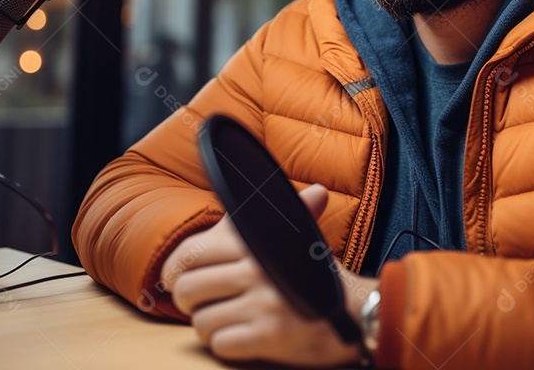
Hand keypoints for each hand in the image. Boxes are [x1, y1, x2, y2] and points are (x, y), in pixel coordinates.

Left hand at [160, 184, 377, 365]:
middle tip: (206, 302)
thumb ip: (276, 212)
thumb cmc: (318, 276)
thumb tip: (312, 189)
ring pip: (200, 321)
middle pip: (186, 290)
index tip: (181, 279)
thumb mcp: (298, 236)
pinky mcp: (269, 335)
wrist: (358, 313)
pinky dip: (228, 345)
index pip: (187, 253)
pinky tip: (247, 337)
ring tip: (232, 319)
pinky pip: (220, 344)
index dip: (175, 270)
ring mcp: (263, 301)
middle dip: (190, 302)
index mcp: (255, 239)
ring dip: (211, 325)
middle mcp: (257, 266)